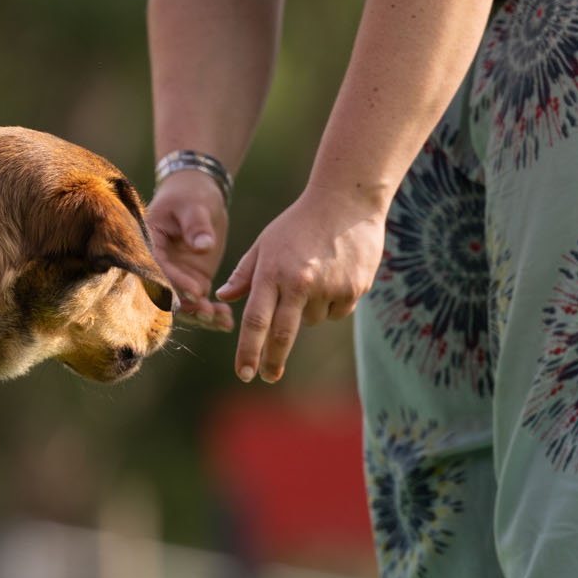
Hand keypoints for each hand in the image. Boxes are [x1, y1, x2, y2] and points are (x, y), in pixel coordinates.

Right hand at [146, 168, 234, 330]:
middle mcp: (159, 267)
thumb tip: (203, 246)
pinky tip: (227, 321)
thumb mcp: (194, 205)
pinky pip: (200, 302)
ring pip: (185, 303)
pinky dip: (212, 314)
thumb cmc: (190, 196)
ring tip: (223, 319)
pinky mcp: (192, 283)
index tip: (196, 291)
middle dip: (188, 306)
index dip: (175, 281)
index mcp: (149, 245)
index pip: (158, 268)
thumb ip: (197, 225)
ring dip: (202, 315)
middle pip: (168, 293)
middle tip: (209, 313)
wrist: (198, 196)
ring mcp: (176, 277)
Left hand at [217, 190, 384, 382]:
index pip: (255, 320)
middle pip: (283, 334)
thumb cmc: (299, 222)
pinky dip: (332, 303)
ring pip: (312, 320)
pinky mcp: (354, 288)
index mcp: (272, 272)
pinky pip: (337, 312)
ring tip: (313, 277)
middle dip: (273, 360)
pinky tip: (334, 275)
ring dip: (308, 312)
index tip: (244, 373)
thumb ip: (245, 273)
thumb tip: (223, 298)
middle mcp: (299, 283)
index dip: (249, 351)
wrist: (347, 200)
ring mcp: (329, 287)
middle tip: (268, 377)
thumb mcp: (266, 243)